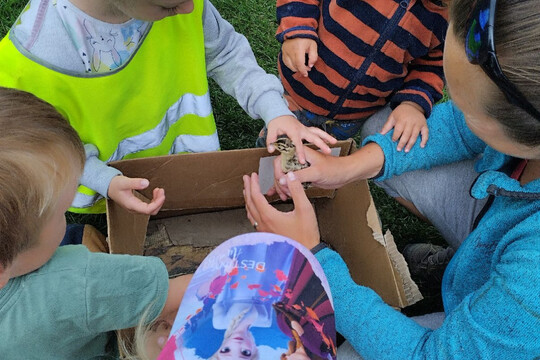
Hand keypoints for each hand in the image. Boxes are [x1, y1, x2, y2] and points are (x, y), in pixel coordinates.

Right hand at [108, 175, 164, 214]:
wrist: (108, 187)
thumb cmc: (115, 185)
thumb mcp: (124, 182)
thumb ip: (135, 183)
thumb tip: (147, 183)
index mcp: (131, 205)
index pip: (147, 209)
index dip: (157, 203)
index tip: (162, 195)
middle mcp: (134, 209)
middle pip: (151, 211)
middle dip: (159, 202)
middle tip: (161, 190)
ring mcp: (135, 208)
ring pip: (151, 210)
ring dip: (157, 201)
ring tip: (159, 190)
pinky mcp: (136, 205)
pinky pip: (148, 207)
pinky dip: (154, 201)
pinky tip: (155, 193)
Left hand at [243, 172, 319, 249]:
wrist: (307, 254)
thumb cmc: (306, 235)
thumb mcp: (305, 209)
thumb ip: (297, 190)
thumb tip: (290, 176)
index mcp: (269, 216)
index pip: (256, 196)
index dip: (254, 184)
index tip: (253, 175)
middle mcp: (263, 223)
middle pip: (250, 203)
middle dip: (247, 189)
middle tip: (246, 179)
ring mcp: (264, 230)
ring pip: (250, 212)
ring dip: (248, 199)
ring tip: (248, 191)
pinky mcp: (267, 235)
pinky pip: (254, 220)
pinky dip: (251, 210)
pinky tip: (255, 209)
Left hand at [267, 115, 336, 163]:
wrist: (279, 114)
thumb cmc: (276, 123)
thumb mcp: (271, 131)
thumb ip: (271, 140)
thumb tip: (271, 150)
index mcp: (293, 131)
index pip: (297, 143)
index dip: (300, 152)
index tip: (303, 161)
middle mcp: (301, 129)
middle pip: (313, 137)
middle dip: (321, 144)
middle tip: (328, 151)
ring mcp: (305, 129)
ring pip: (318, 132)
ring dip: (326, 137)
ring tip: (334, 143)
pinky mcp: (307, 129)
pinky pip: (317, 132)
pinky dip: (324, 135)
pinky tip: (330, 140)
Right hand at [269, 143, 384, 199]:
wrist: (345, 174)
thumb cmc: (334, 169)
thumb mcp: (316, 173)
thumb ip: (299, 176)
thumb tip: (282, 180)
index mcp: (300, 153)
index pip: (280, 160)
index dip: (278, 171)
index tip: (280, 182)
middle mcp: (297, 159)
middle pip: (280, 170)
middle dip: (279, 182)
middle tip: (284, 193)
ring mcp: (299, 168)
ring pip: (284, 177)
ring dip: (281, 187)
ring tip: (285, 197)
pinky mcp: (303, 176)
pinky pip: (290, 182)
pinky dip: (285, 189)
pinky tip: (280, 195)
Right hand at [281, 38, 317, 76]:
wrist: (296, 28)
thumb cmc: (306, 37)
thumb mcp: (313, 45)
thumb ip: (313, 56)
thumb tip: (310, 66)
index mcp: (298, 49)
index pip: (299, 64)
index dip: (303, 70)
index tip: (306, 74)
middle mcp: (290, 51)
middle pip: (294, 66)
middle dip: (300, 70)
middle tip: (307, 69)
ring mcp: (285, 51)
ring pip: (289, 65)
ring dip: (295, 68)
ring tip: (301, 67)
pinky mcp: (282, 51)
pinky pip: (285, 62)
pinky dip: (290, 65)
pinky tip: (295, 65)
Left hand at [380, 101, 427, 151]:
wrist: (412, 105)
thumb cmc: (400, 112)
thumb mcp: (392, 117)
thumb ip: (387, 126)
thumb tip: (380, 134)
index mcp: (402, 119)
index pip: (398, 130)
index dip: (395, 136)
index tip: (393, 141)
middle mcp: (411, 122)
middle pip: (407, 134)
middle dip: (402, 142)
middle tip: (399, 149)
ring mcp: (418, 124)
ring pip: (415, 135)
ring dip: (411, 144)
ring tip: (406, 150)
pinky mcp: (424, 125)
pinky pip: (426, 133)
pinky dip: (424, 140)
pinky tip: (422, 146)